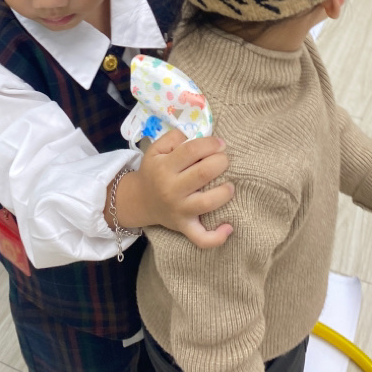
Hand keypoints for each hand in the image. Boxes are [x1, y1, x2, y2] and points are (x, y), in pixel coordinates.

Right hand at [113, 129, 233, 247]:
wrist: (140, 201)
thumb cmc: (154, 171)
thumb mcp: (156, 149)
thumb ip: (174, 137)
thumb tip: (196, 134)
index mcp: (164, 167)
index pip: (191, 151)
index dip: (210, 144)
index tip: (220, 143)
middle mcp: (171, 190)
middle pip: (203, 173)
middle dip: (221, 162)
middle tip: (224, 160)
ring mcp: (179, 211)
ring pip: (207, 203)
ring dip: (225, 192)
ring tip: (230, 185)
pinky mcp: (184, 227)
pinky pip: (201, 238)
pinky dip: (217, 237)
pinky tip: (229, 227)